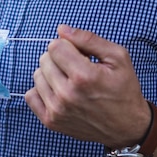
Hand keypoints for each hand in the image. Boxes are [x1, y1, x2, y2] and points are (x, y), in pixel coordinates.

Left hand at [25, 24, 150, 148]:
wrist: (126, 126)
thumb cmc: (123, 90)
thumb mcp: (117, 57)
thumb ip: (88, 39)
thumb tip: (61, 30)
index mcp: (84, 77)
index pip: (55, 47)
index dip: (67, 45)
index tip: (79, 54)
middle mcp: (67, 94)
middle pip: (44, 60)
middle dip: (59, 58)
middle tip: (77, 68)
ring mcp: (57, 110)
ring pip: (37, 75)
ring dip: (51, 74)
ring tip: (69, 80)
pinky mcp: (51, 121)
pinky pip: (30, 95)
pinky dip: (42, 90)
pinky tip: (58, 91)